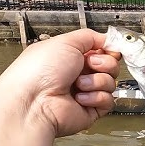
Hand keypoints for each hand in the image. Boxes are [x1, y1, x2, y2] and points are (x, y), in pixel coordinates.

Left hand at [0, 29, 119, 136]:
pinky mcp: (90, 109)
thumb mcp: (66, 41)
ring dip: (96, 81)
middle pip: (110, 66)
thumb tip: (108, 39)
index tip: (111, 49)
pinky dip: (95, 97)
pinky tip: (80, 97)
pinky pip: (108, 101)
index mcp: (72, 57)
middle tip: (89, 65)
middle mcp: (79, 74)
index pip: (102, 50)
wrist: (33, 103)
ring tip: (78, 84)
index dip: (109, 49)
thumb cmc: (38, 72)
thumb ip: (90, 36)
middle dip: (104, 64)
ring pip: (110, 83)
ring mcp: (85, 92)